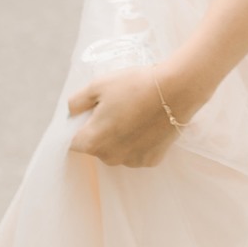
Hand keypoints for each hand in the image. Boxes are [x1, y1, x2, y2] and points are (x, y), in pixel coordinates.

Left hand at [67, 64, 187, 167]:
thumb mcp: (98, 85)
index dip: (81, 126)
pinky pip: (138, 153)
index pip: (74, 142)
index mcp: (93, 141)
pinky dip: (140, 142)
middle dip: (103, 131)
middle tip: (118, 108)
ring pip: (118, 151)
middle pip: (97, 147)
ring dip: (121, 138)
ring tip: (136, 114)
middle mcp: (110, 157)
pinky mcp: (151, 161)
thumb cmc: (134, 85)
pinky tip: (149, 124)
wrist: (176, 90)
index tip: (94, 113)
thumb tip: (71, 113)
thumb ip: (77, 102)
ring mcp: (132, 162)